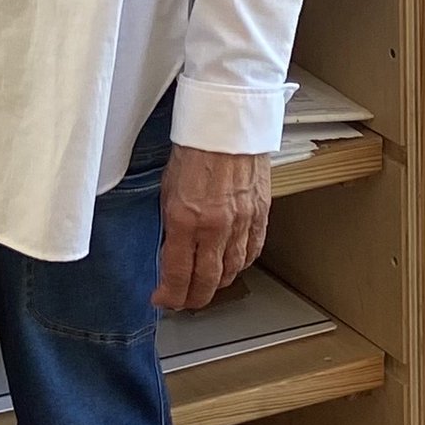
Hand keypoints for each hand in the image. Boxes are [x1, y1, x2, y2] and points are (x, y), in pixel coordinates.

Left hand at [153, 145, 271, 312]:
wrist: (226, 123)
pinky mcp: (261, 213)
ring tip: (207, 287)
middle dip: (194, 298)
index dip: (170, 295)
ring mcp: (242, 222)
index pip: (179, 275)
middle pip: (208, 281)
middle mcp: (216, 226)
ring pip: (233, 270)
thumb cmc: (194, 148)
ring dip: (218, 284)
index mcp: (187, 220)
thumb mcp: (167, 189)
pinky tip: (233, 267)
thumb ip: (171, 224)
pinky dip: (242, 264)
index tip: (163, 299)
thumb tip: (170, 250)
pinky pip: (253, 250)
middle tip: (184, 302)